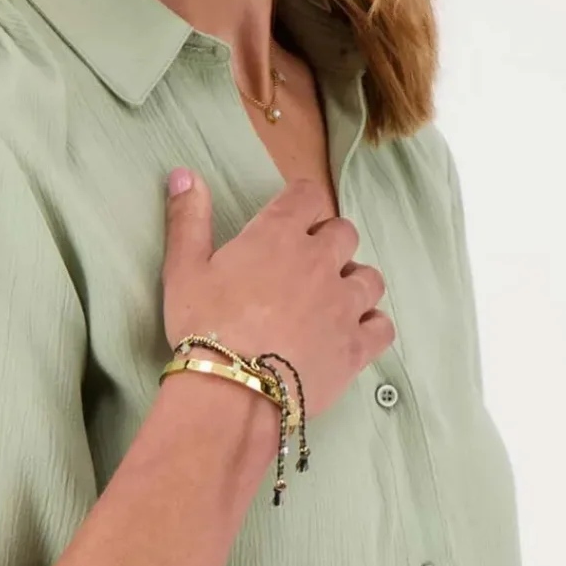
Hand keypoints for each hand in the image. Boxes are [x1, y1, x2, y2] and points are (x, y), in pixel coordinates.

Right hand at [161, 168, 393, 425]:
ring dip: (353, 283)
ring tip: (331, 300)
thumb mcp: (183, 269)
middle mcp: (320, 261)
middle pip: (345, 233)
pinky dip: (371, 325)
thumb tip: (185, 172)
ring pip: (369, 278)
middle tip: (305, 267)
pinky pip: (382, 326)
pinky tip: (351, 333)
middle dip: (329, 243)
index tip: (291, 220)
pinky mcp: (356, 346)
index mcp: (278, 235)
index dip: (301, 203)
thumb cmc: (202, 327)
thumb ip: (188, 219)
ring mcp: (343, 304)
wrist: (229, 392)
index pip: (308, 194)